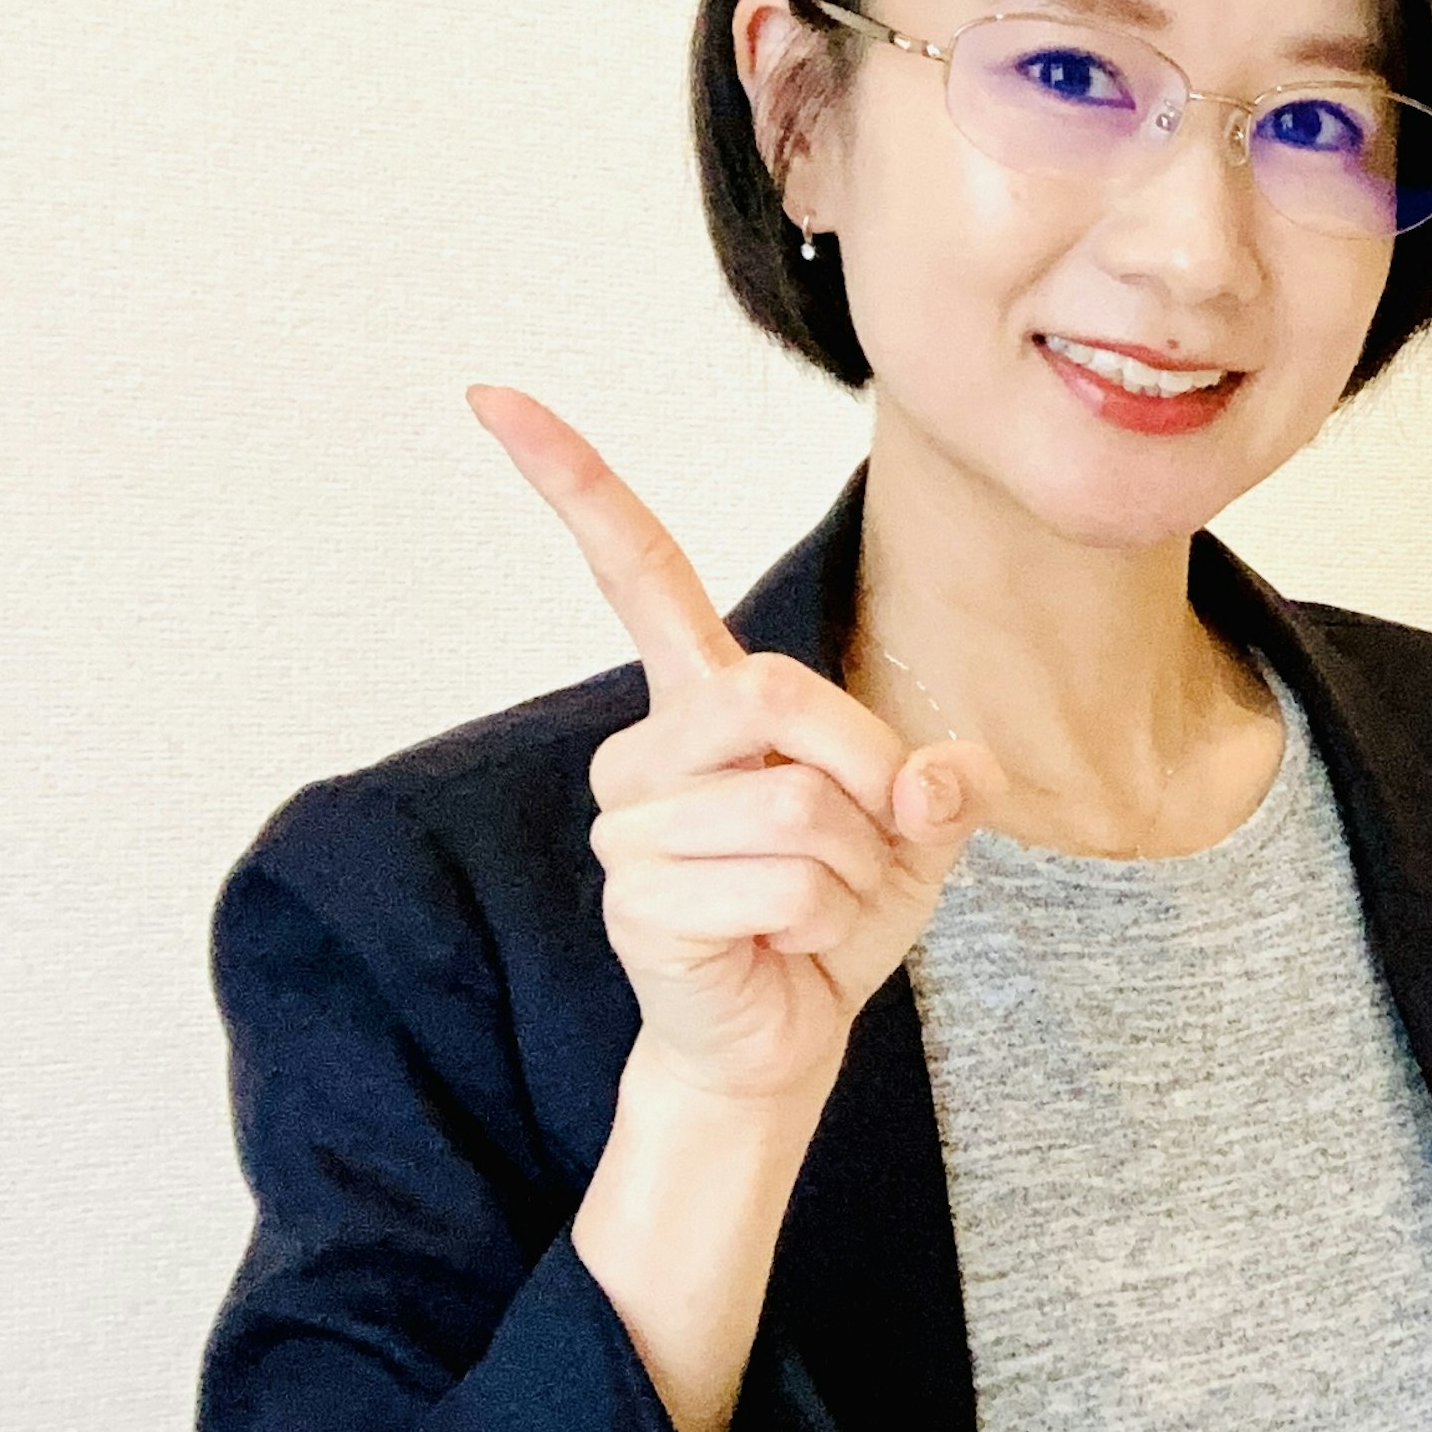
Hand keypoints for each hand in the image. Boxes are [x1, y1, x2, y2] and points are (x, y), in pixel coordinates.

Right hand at [470, 386, 1004, 1107]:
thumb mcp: (918, 832)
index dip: (573, 482)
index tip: (492, 396)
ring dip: (855, 868)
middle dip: (870, 772)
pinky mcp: (638, 897)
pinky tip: (784, 942)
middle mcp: (649, 748)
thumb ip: (938, 784)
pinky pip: (781, 880)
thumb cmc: (836, 914)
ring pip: (799, 803)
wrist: (788, 1035)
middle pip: (780, 693)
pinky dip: (824, 919)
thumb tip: (940, 773)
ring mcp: (631, 822)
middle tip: (869, 838)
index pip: (637, 573)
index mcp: (707, 704)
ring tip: (815, 903)